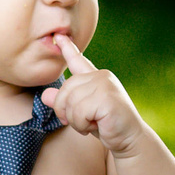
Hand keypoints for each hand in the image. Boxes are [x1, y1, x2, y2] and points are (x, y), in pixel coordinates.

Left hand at [41, 37, 147, 156]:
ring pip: (71, 103)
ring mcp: (105, 85)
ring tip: (91, 124)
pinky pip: (80, 112)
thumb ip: (65, 102)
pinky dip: (83, 124)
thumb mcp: (81, 113)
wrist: (129, 139)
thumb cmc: (106, 125)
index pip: (78, 60)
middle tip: (80, 123)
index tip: (58, 36)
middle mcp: (101, 76)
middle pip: (65, 90)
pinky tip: (97, 126)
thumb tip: (44, 95)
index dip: (67, 48)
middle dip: (66, 111)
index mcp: (95, 77)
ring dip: (76, 121)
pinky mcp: (107, 98)